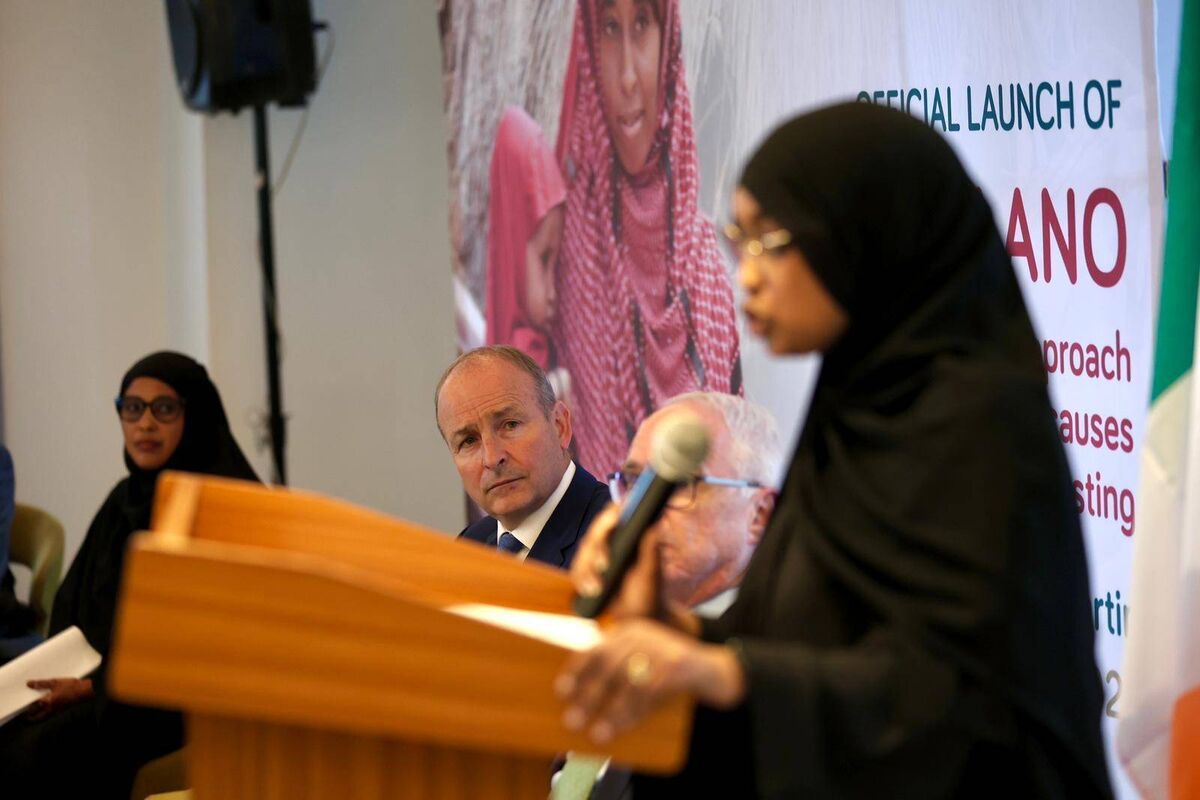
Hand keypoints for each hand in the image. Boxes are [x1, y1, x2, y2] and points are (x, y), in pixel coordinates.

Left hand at [25, 677, 93, 720]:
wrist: (85, 690)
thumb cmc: (71, 686)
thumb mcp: (55, 682)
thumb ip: (41, 684)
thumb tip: (30, 684)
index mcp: (48, 701)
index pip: (34, 708)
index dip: (28, 709)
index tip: (24, 709)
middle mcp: (52, 708)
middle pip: (39, 716)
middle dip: (32, 717)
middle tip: (27, 717)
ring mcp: (58, 710)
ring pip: (45, 717)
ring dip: (40, 717)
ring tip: (36, 715)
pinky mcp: (63, 709)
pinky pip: (52, 714)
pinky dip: (47, 714)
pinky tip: (48, 710)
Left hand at [555, 619, 746, 743]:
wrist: (717, 669)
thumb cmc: (672, 672)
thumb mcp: (644, 664)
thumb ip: (619, 673)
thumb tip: (583, 701)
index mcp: (631, 631)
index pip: (596, 647)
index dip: (577, 669)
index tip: (561, 690)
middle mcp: (644, 634)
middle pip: (608, 665)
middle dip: (588, 695)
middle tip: (572, 720)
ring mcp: (662, 647)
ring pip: (628, 681)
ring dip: (610, 711)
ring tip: (597, 733)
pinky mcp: (678, 664)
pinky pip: (649, 692)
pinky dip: (633, 713)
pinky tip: (623, 727)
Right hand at [571, 505, 697, 633]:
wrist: (639, 620)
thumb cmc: (649, 594)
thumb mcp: (651, 573)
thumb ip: (651, 550)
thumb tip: (654, 525)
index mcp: (624, 539)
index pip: (610, 520)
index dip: (609, 516)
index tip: (615, 514)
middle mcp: (607, 547)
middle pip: (592, 537)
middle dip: (596, 550)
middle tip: (604, 564)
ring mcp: (594, 562)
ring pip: (582, 555)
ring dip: (588, 571)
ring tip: (598, 588)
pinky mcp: (586, 577)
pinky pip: (576, 573)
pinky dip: (582, 582)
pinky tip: (591, 591)